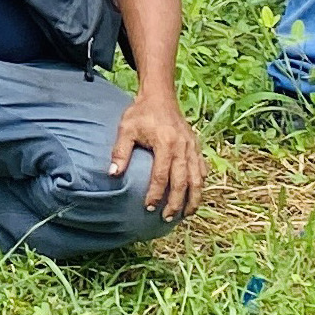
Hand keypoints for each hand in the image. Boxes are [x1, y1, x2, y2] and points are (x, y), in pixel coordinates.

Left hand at [109, 86, 205, 220]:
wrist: (160, 96)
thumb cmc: (141, 113)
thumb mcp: (126, 128)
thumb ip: (120, 151)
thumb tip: (112, 174)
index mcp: (165, 143)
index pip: (161, 176)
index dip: (155, 194)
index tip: (148, 207)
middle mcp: (182, 148)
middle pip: (182, 182)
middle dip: (175, 203)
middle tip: (166, 217)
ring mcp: (192, 148)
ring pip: (197, 180)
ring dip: (192, 199)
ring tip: (184, 214)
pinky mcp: (197, 147)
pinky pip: (202, 170)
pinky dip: (200, 186)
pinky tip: (194, 196)